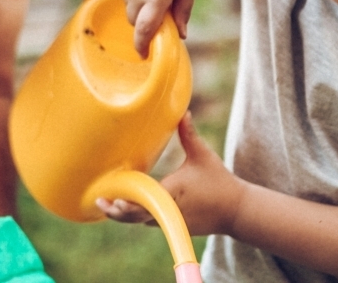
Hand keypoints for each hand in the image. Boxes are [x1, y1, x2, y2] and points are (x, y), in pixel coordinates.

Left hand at [96, 114, 245, 235]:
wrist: (237, 211)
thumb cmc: (220, 181)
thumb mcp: (203, 155)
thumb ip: (189, 134)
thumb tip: (183, 112)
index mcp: (173, 192)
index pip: (145, 200)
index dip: (127, 202)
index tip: (111, 198)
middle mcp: (169, 210)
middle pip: (136, 216)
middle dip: (117, 212)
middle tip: (100, 202)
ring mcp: (171, 221)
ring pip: (141, 220)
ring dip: (124, 215)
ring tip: (105, 205)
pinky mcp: (174, 226)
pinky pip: (150, 221)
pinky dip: (137, 216)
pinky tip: (123, 209)